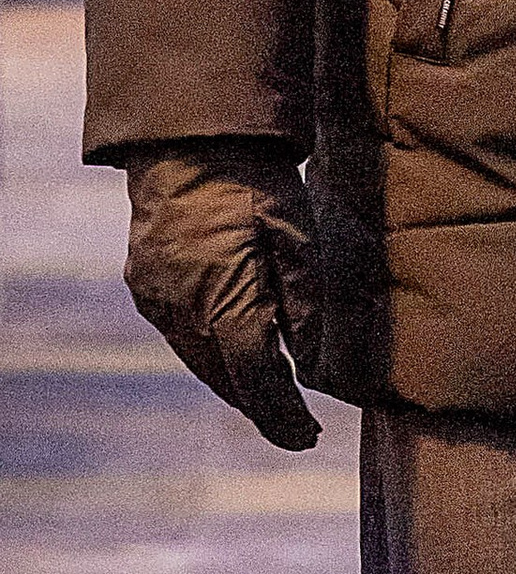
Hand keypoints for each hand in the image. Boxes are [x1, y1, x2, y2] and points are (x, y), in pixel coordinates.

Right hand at [123, 139, 324, 450]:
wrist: (188, 137)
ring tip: (269, 392)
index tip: (307, 437)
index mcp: (224, 299)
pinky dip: (208, 349)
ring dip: (233, 379)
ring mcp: (156, 300)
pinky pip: (179, 335)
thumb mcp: (295, 230)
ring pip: (198, 360)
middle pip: (225, 377)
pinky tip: (231, 347)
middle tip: (295, 424)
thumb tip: (312, 363)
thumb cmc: (252, 178)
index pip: (256, 378)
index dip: (282, 414)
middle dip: (260, 404)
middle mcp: (182, 311)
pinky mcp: (144, 286)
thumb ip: (305, 299)